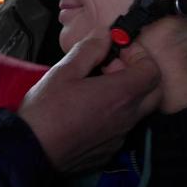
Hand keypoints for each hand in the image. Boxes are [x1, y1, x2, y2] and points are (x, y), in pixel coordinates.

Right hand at [18, 32, 160, 174]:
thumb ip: (89, 50)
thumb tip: (104, 36)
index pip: (152, 70)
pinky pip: (122, 128)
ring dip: (126, 94)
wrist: (32, 150)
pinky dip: (114, 114)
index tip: (117, 52)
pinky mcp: (109, 151)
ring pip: (137, 111)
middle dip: (139, 74)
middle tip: (111, 68)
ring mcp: (120, 137)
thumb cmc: (46, 111)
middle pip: (154, 92)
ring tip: (95, 88)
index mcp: (119, 94)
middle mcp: (127, 117)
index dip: (138, 55)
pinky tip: (88, 111)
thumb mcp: (63, 72)